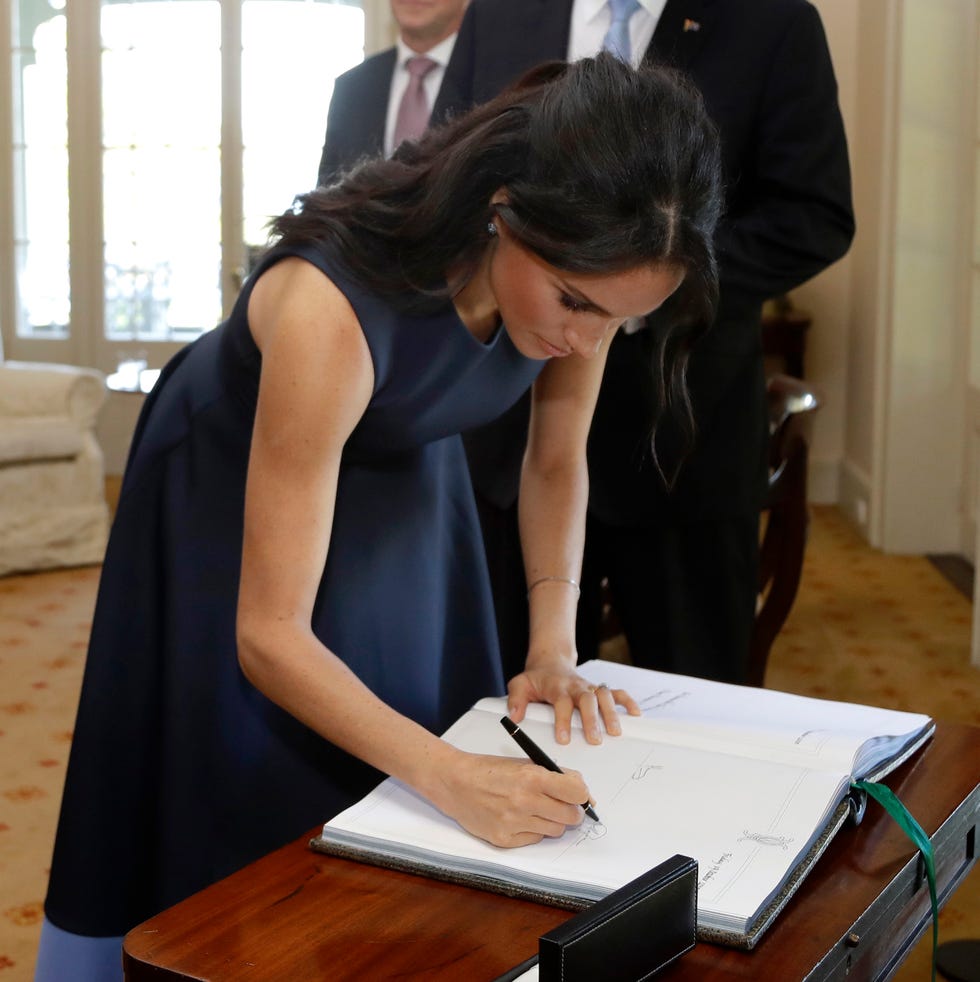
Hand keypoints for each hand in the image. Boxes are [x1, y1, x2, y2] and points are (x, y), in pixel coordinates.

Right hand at [433, 750, 589, 847]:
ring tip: (535, 809)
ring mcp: (514, 823)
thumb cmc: (490, 770)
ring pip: (555, 831)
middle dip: (571, 811)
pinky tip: (519, 818)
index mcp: (532, 777)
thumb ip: (555, 776)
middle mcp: (525, 801)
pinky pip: (535, 840)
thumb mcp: (524, 763)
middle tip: (562, 805)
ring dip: (552, 821)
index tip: (579, 795)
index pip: (577, 792)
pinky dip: (533, 831)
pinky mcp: (504, 840)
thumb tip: (583, 794)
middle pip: (571, 817)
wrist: (455, 783)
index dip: (582, 794)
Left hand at [506, 661, 640, 745]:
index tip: (564, 739)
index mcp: (557, 687)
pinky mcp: (598, 689)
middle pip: (587, 699)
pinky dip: (627, 701)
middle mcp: (576, 686)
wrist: (551, 663)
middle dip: (592, 719)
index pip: (561, 702)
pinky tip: (635, 714)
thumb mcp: (519, 685)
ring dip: (611, 713)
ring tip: (615, 732)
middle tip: (595, 740)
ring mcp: (589, 687)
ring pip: (603, 696)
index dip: (563, 720)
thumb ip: (515, 699)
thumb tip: (514, 717)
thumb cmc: (536, 679)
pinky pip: (616, 692)